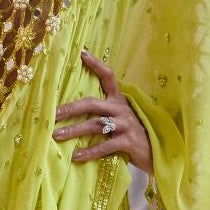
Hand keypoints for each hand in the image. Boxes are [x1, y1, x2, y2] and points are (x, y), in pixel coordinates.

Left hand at [51, 48, 152, 176]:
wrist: (156, 152)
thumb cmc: (132, 134)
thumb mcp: (120, 118)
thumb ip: (104, 112)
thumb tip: (74, 111)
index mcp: (118, 101)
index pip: (108, 76)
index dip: (96, 64)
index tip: (82, 53)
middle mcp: (121, 109)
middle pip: (92, 104)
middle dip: (71, 108)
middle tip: (53, 114)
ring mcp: (125, 125)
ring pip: (95, 125)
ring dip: (74, 130)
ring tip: (57, 136)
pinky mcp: (128, 142)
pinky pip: (105, 146)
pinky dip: (89, 152)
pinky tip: (76, 156)